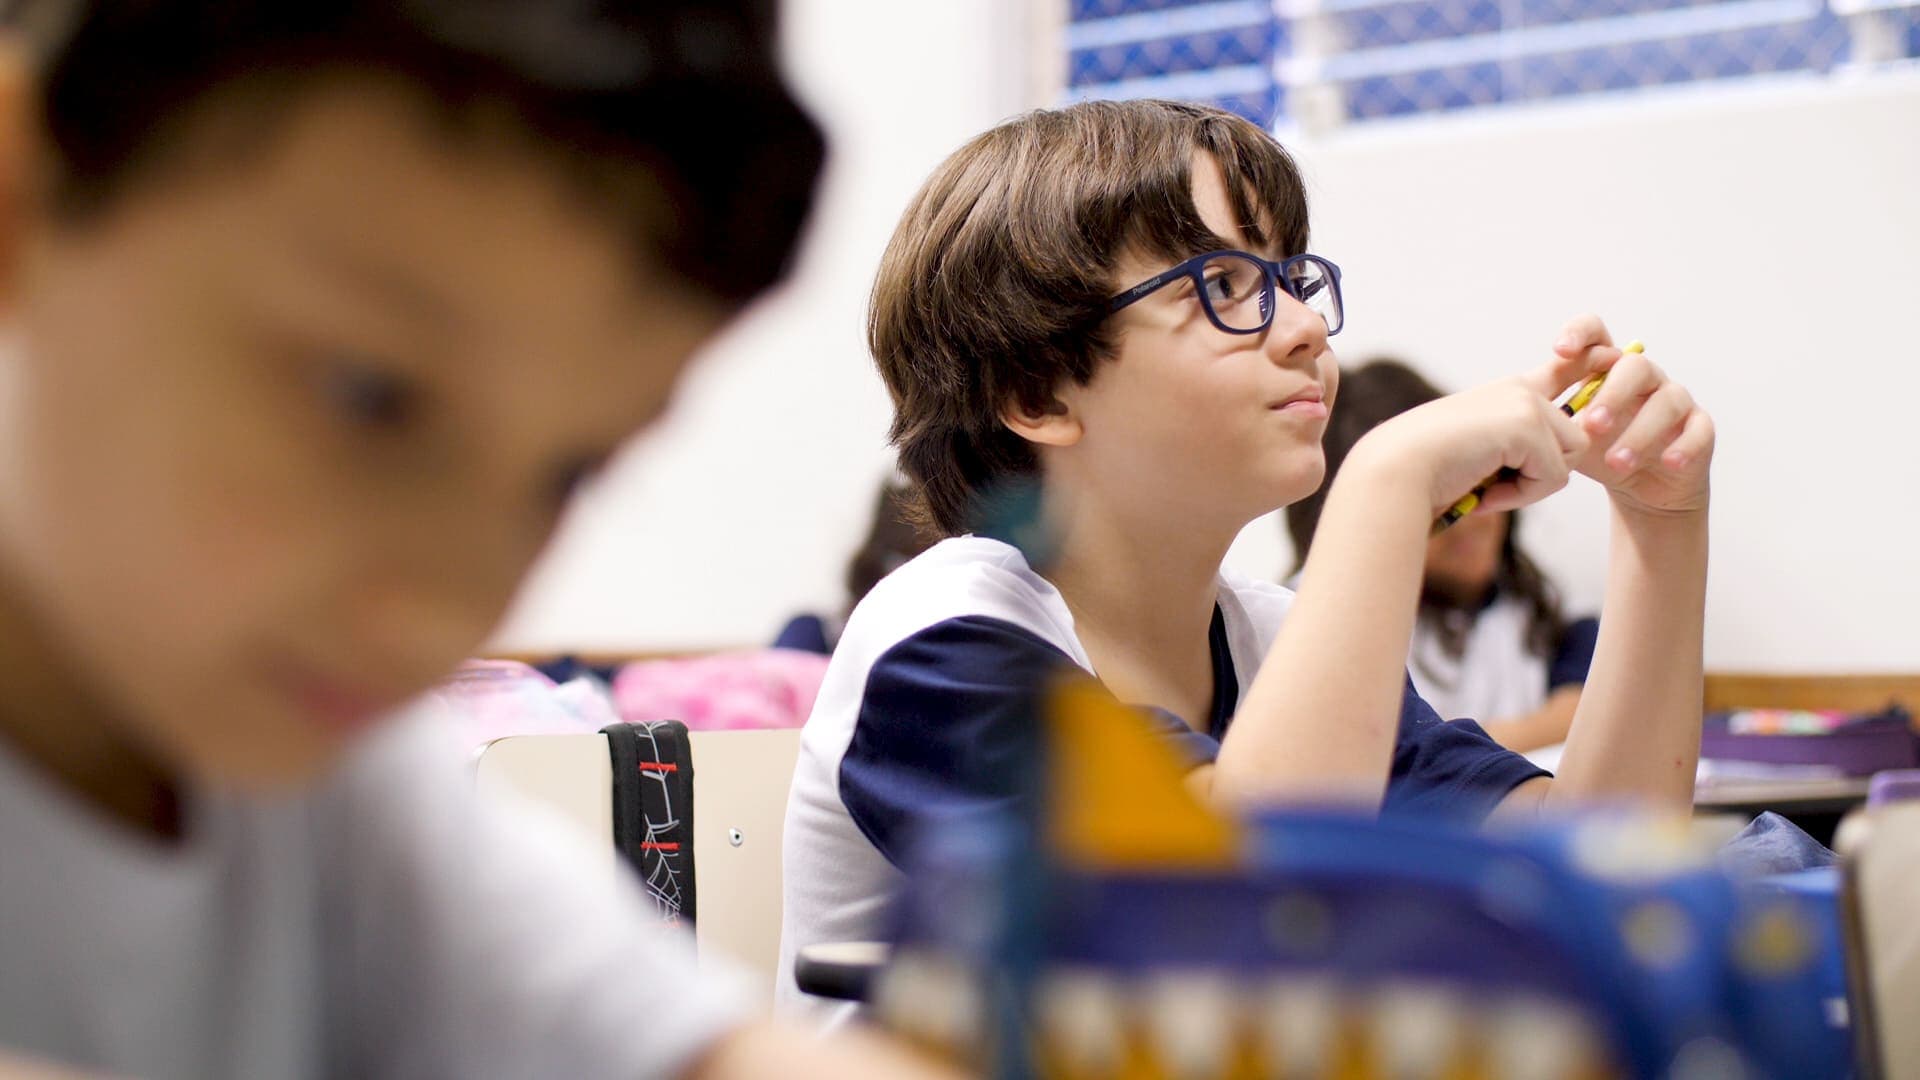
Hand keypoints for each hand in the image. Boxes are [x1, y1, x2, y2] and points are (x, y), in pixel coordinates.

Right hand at [1347, 376, 1589, 518]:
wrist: (1394, 472)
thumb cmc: (1423, 472)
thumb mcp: (1476, 453)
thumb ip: (1514, 448)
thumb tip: (1558, 466)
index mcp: (1505, 392)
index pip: (1564, 369)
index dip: (1591, 363)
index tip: (1609, 358)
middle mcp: (1519, 390)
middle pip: (1575, 437)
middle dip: (1544, 473)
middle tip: (1493, 487)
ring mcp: (1525, 405)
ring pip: (1570, 457)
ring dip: (1533, 487)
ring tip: (1487, 489)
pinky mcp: (1528, 427)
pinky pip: (1554, 478)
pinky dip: (1521, 497)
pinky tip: (1484, 492)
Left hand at [1547, 315, 1714, 516]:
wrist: (1639, 485)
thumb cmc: (1598, 449)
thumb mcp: (1567, 434)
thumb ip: (1546, 418)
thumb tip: (1512, 414)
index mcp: (1608, 369)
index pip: (1597, 334)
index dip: (1580, 334)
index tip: (1559, 351)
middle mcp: (1645, 376)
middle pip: (1634, 366)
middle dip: (1611, 396)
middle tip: (1590, 427)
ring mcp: (1676, 399)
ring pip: (1666, 402)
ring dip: (1639, 433)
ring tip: (1616, 463)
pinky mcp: (1700, 428)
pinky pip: (1699, 430)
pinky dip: (1684, 446)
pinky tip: (1668, 462)